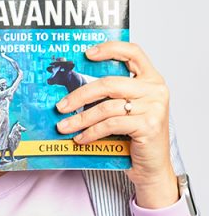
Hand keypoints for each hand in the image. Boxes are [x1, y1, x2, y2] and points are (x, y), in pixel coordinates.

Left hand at [55, 42, 173, 194]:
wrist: (152, 167)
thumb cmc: (135, 135)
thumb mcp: (126, 108)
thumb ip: (111, 93)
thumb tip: (71, 86)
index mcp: (151, 79)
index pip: (133, 52)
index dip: (110, 49)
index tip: (87, 54)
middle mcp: (156, 90)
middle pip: (109, 84)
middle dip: (80, 95)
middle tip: (60, 106)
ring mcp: (155, 108)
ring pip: (106, 107)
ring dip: (80, 118)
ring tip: (64, 126)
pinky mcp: (149, 126)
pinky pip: (110, 125)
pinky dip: (91, 132)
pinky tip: (80, 138)